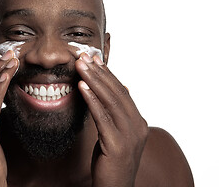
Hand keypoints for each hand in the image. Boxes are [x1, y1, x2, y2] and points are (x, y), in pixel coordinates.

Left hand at [75, 53, 148, 186]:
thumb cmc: (111, 162)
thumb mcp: (115, 134)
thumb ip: (115, 114)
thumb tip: (116, 90)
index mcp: (137, 121)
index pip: (122, 91)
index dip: (107, 74)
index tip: (94, 59)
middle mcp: (137, 126)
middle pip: (117, 92)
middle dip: (99, 72)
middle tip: (84, 56)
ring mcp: (129, 136)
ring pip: (111, 101)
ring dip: (94, 81)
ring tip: (81, 66)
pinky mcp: (117, 145)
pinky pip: (103, 117)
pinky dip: (92, 100)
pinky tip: (82, 88)